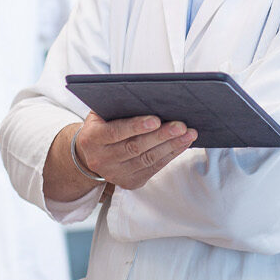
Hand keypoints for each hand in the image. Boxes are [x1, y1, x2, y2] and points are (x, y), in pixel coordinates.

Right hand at [75, 111, 196, 190]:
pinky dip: (170, 155)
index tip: (156, 120)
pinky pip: (154, 168)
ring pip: (147, 159)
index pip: (115, 132)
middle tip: (180, 126)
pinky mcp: (130, 182)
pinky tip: (182, 144)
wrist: (91, 154)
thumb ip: (117, 107)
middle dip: (161, 136)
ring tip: (188, 134)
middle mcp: (101, 159)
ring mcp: (116, 174)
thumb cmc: (102, 125)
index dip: (136, 126)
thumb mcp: (101, 114)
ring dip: (171, 146)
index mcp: (92, 139)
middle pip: (135, 148)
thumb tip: (148, 97)